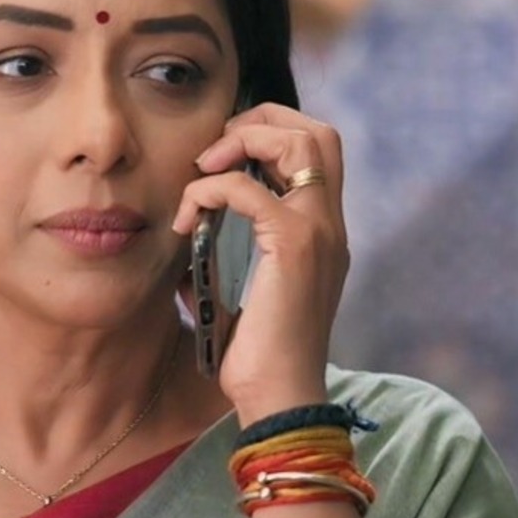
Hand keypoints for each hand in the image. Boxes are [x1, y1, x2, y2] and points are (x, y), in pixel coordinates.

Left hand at [170, 103, 350, 423]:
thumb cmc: (258, 354)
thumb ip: (229, 251)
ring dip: (241, 142)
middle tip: (214, 154)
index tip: (223, 160)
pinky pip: (247, 189)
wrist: (278, 395)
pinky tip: (188, 218)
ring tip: (203, 172)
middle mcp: (330, 224)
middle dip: (261, 122)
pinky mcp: (293, 246)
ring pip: (299, 141)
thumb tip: (189, 228)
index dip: (272, 133)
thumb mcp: (245, 289)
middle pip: (318, 131)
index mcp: (324, 231)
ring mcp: (319, 231)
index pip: (319, 150)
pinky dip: (209, 191)